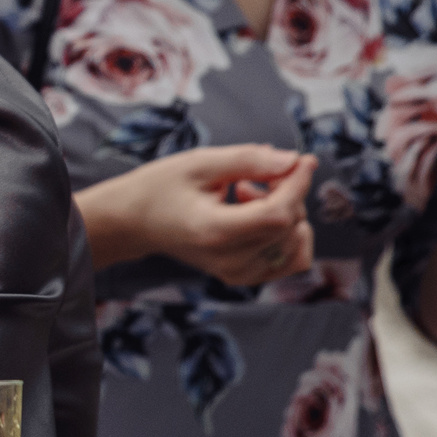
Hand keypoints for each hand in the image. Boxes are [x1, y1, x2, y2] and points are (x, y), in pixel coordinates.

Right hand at [75, 145, 314, 283]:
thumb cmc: (161, 189)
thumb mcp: (200, 163)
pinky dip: (288, 234)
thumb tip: (294, 161)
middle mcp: (229, 260)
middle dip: (286, 193)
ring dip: (285, 213)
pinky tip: (259, 217)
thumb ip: (249, 160)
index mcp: (215, 232)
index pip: (278, 214)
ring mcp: (238, 273)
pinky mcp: (244, 276)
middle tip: (248, 178)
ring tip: (247, 199)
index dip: (298, 184)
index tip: (302, 160)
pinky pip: (292, 260)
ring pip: (297, 241)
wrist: (134, 222)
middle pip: (290, 225)